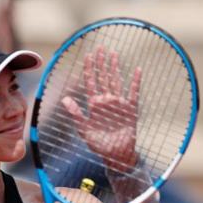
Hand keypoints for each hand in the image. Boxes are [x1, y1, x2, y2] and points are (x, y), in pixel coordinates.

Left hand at [61, 47, 141, 171]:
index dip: (89, 68)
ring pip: (116, 81)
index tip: (88, 55)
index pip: (90, 82)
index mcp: (94, 104)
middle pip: (103, 77)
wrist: (116, 155)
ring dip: (115, 68)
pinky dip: (135, 81)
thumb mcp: (84, 130)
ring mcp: (119, 104)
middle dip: (101, 63)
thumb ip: (76, 114)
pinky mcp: (131, 109)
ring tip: (114, 54)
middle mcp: (106, 101)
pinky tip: (137, 70)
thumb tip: (66, 99)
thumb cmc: (99, 144)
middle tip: (101, 47)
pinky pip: (134, 92)